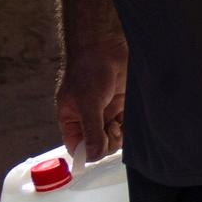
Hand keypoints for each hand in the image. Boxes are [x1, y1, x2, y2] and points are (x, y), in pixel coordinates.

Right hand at [55, 36, 127, 162]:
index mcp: (72, 119)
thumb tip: (92, 155)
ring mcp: (106, 112)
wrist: (106, 46)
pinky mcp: (122, 105)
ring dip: (119, 136)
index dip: (87, 152)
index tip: (97, 148)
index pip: (77, 147)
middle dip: (107, 143)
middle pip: (98, 146)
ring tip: (117, 122)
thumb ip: (91, 131)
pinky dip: (129, 127)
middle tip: (111, 128)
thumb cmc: (89, 71)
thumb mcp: (87, 103)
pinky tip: (126, 118)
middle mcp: (88, 119)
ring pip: (114, 138)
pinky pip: (127, 126)